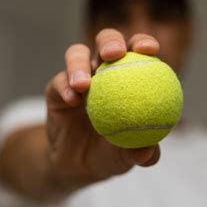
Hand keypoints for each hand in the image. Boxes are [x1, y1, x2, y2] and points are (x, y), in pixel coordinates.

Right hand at [45, 29, 160, 193]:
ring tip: (84, 84)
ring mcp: (79, 78)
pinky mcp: (56, 90)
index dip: (144, 43)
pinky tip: (72, 100)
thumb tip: (149, 153)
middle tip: (115, 53)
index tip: (150, 49)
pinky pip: (58, 82)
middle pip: (107, 41)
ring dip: (79, 64)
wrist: (79, 166)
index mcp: (130, 77)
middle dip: (112, 41)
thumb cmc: (112, 153)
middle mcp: (104, 71)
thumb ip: (142, 153)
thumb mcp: (128, 157)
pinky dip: (64, 88)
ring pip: (77, 54)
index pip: (139, 52)